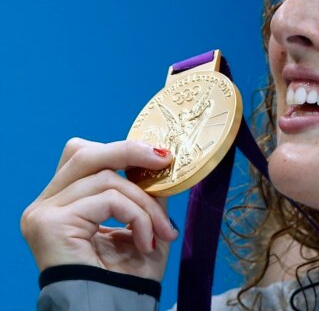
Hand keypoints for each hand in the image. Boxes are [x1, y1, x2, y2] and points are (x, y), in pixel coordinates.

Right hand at [21, 138, 178, 280]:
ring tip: (162, 231)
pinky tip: (146, 242)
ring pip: (105, 178)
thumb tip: (159, 161)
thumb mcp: (143, 223)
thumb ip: (144, 192)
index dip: (121, 150)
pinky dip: (137, 216)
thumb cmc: (126, 276)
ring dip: (145, 203)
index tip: (160, 158)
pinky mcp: (50, 222)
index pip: (86, 157)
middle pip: (85, 153)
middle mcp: (47, 204)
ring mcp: (44, 212)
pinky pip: (108, 200)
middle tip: (165, 160)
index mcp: (64, 202)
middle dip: (130, 152)